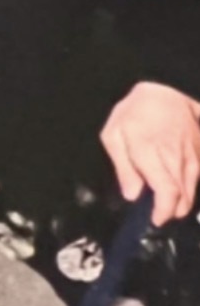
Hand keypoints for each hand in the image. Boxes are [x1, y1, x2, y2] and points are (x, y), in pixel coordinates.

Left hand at [100, 81, 199, 225]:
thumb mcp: (113, 136)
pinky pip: (199, 171)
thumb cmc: (133, 112)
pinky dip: (192, 183)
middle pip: (183, 194)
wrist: (163, 86)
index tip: (156, 220)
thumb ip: (123, 167)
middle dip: (174, 210)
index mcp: (153, 154)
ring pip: (193, 185)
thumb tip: (133, 194)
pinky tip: (183, 186)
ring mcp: (193, 151)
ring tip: (172, 206)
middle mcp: (177, 156)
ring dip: (184, 199)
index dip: (164, 211)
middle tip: (162, 215)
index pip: (167, 192)